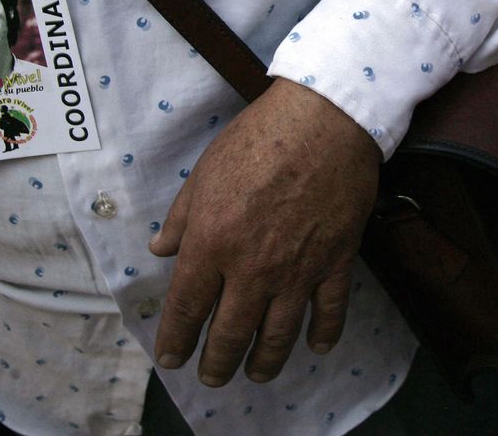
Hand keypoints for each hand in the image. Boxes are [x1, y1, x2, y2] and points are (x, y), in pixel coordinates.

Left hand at [149, 78, 380, 385]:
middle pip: (231, 333)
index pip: (187, 308)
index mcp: (212, 243)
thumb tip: (162, 249)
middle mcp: (252, 267)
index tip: (171, 358)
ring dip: (265, 362)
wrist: (324, 121)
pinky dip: (323, 334)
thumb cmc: (258, 138)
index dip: (176, 340)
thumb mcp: (204, 172)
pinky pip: (329, 311)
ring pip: (278, 334)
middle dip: (217, 363)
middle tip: (213, 377)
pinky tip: (315, 347)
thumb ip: (182, 217)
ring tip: (256, 374)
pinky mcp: (335, 261)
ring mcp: (297, 269)